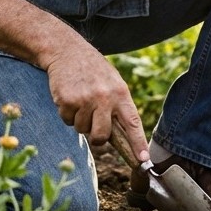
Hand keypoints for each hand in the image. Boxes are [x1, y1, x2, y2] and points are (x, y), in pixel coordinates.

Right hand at [45, 44, 147, 158]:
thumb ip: (117, 106)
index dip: (138, 143)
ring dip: (79, 120)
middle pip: (102, 136)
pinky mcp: (67, 100)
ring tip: (80, 100)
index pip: (133, 123)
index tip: (144, 160)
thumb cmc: (93, 70)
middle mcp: (105, 97)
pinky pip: (67, 121)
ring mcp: (85, 99)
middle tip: (92, 125)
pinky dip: (67, 113)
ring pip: (82, 130)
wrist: (67, 50)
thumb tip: (121, 137)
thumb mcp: (112, 83)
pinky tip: (69, 96)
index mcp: (120, 93)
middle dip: (96, 137)